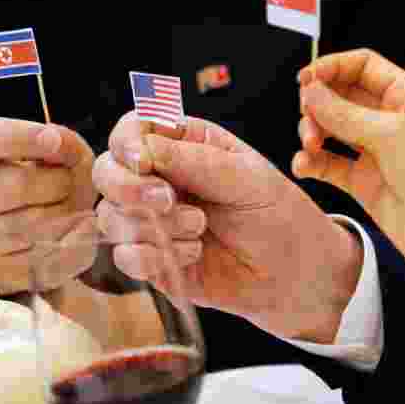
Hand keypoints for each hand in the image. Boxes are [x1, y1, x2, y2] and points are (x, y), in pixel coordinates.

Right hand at [0, 117, 95, 296]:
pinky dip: (79, 242)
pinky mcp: (5, 270)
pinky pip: (54, 256)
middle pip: (19, 185)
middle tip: (69, 185)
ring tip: (70, 208)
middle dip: (60, 182)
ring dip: (70, 214)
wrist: (30, 232)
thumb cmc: (49, 182)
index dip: (24, 137)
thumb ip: (67, 143)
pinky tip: (78, 230)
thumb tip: (62, 145)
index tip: (54, 141)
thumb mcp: (60, 154)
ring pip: (39, 224)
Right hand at [93, 113, 362, 342]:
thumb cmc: (280, 215)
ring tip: (200, 229)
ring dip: (154, 225)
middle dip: (128, 186)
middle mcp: (161, 179)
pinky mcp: (154, 260)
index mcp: (185, 145)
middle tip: (167, 201)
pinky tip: (194, 254)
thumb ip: (197, 161)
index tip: (142, 160)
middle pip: (107, 171)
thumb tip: (143, 148)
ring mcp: (153, 221)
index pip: (133, 129)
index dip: (127, 142)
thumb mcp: (249, 179)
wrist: (297, 274)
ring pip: (111, 216)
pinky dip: (156, 257)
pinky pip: (126, 257)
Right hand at [293, 49, 404, 276]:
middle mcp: (391, 120)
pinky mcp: (363, 180)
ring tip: (310, 145)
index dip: (333, 67)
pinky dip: (312, 162)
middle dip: (319, 104)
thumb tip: (311, 92)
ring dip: (312, 132)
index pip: (364, 67)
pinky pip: (329, 163)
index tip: (306, 79)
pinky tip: (304, 165)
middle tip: (308, 117)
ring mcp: (376, 150)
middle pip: (342, 96)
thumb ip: (344, 112)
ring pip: (331, 129)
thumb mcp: (390, 133)